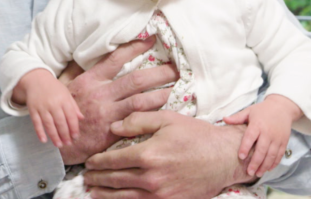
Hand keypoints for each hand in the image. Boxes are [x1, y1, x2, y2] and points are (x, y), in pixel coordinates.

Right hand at [15, 69, 84, 146]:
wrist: (36, 79)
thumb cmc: (53, 88)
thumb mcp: (66, 93)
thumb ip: (73, 106)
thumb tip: (81, 119)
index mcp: (63, 100)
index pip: (70, 117)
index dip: (73, 128)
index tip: (75, 137)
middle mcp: (53, 104)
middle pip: (60, 122)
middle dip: (65, 135)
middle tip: (68, 144)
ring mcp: (42, 107)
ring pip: (49, 124)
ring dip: (54, 136)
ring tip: (59, 145)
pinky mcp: (33, 109)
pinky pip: (36, 123)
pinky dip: (40, 132)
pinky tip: (44, 140)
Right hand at [57, 38, 178, 164]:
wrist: (57, 140)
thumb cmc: (64, 111)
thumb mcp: (64, 86)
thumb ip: (75, 71)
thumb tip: (82, 56)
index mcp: (90, 80)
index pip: (115, 59)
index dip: (134, 47)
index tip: (151, 39)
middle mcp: (101, 94)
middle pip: (136, 79)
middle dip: (159, 73)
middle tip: (176, 68)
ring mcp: (108, 113)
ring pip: (141, 101)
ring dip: (162, 94)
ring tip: (178, 89)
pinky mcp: (113, 131)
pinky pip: (138, 121)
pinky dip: (153, 115)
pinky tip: (167, 112)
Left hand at [83, 111, 253, 198]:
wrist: (224, 158)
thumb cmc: (196, 135)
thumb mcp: (166, 119)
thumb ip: (137, 121)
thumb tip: (113, 127)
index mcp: (148, 155)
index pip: (112, 160)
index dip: (97, 162)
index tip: (89, 161)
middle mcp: (151, 177)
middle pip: (115, 181)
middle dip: (97, 179)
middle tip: (86, 177)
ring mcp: (161, 194)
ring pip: (124, 197)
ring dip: (106, 195)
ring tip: (94, 191)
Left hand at [223, 94, 302, 176]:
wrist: (282, 107)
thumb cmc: (262, 110)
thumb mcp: (249, 111)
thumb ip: (237, 117)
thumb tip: (224, 119)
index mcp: (257, 125)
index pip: (250, 137)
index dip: (245, 147)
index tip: (241, 157)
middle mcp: (268, 133)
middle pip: (261, 150)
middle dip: (255, 162)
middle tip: (249, 172)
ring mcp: (277, 138)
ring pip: (271, 154)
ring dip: (265, 165)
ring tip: (258, 174)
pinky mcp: (284, 141)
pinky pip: (280, 154)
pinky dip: (274, 163)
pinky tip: (268, 169)